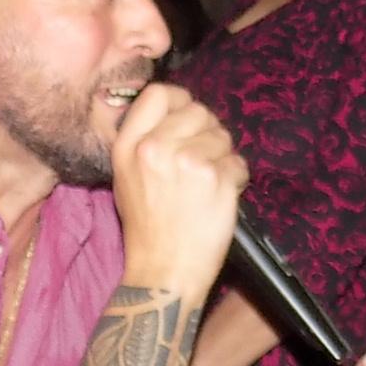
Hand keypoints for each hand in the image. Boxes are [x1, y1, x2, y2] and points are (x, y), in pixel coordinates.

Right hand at [112, 83, 245, 298]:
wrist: (163, 272)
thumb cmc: (147, 230)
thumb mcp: (126, 178)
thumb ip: (145, 140)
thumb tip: (176, 112)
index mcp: (129, 146)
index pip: (159, 93)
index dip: (179, 102)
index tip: (186, 119)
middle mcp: (156, 148)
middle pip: (198, 110)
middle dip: (206, 132)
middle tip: (201, 161)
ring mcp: (188, 162)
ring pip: (222, 136)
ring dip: (222, 157)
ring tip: (208, 185)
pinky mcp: (218, 179)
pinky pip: (239, 163)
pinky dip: (236, 178)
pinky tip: (221, 197)